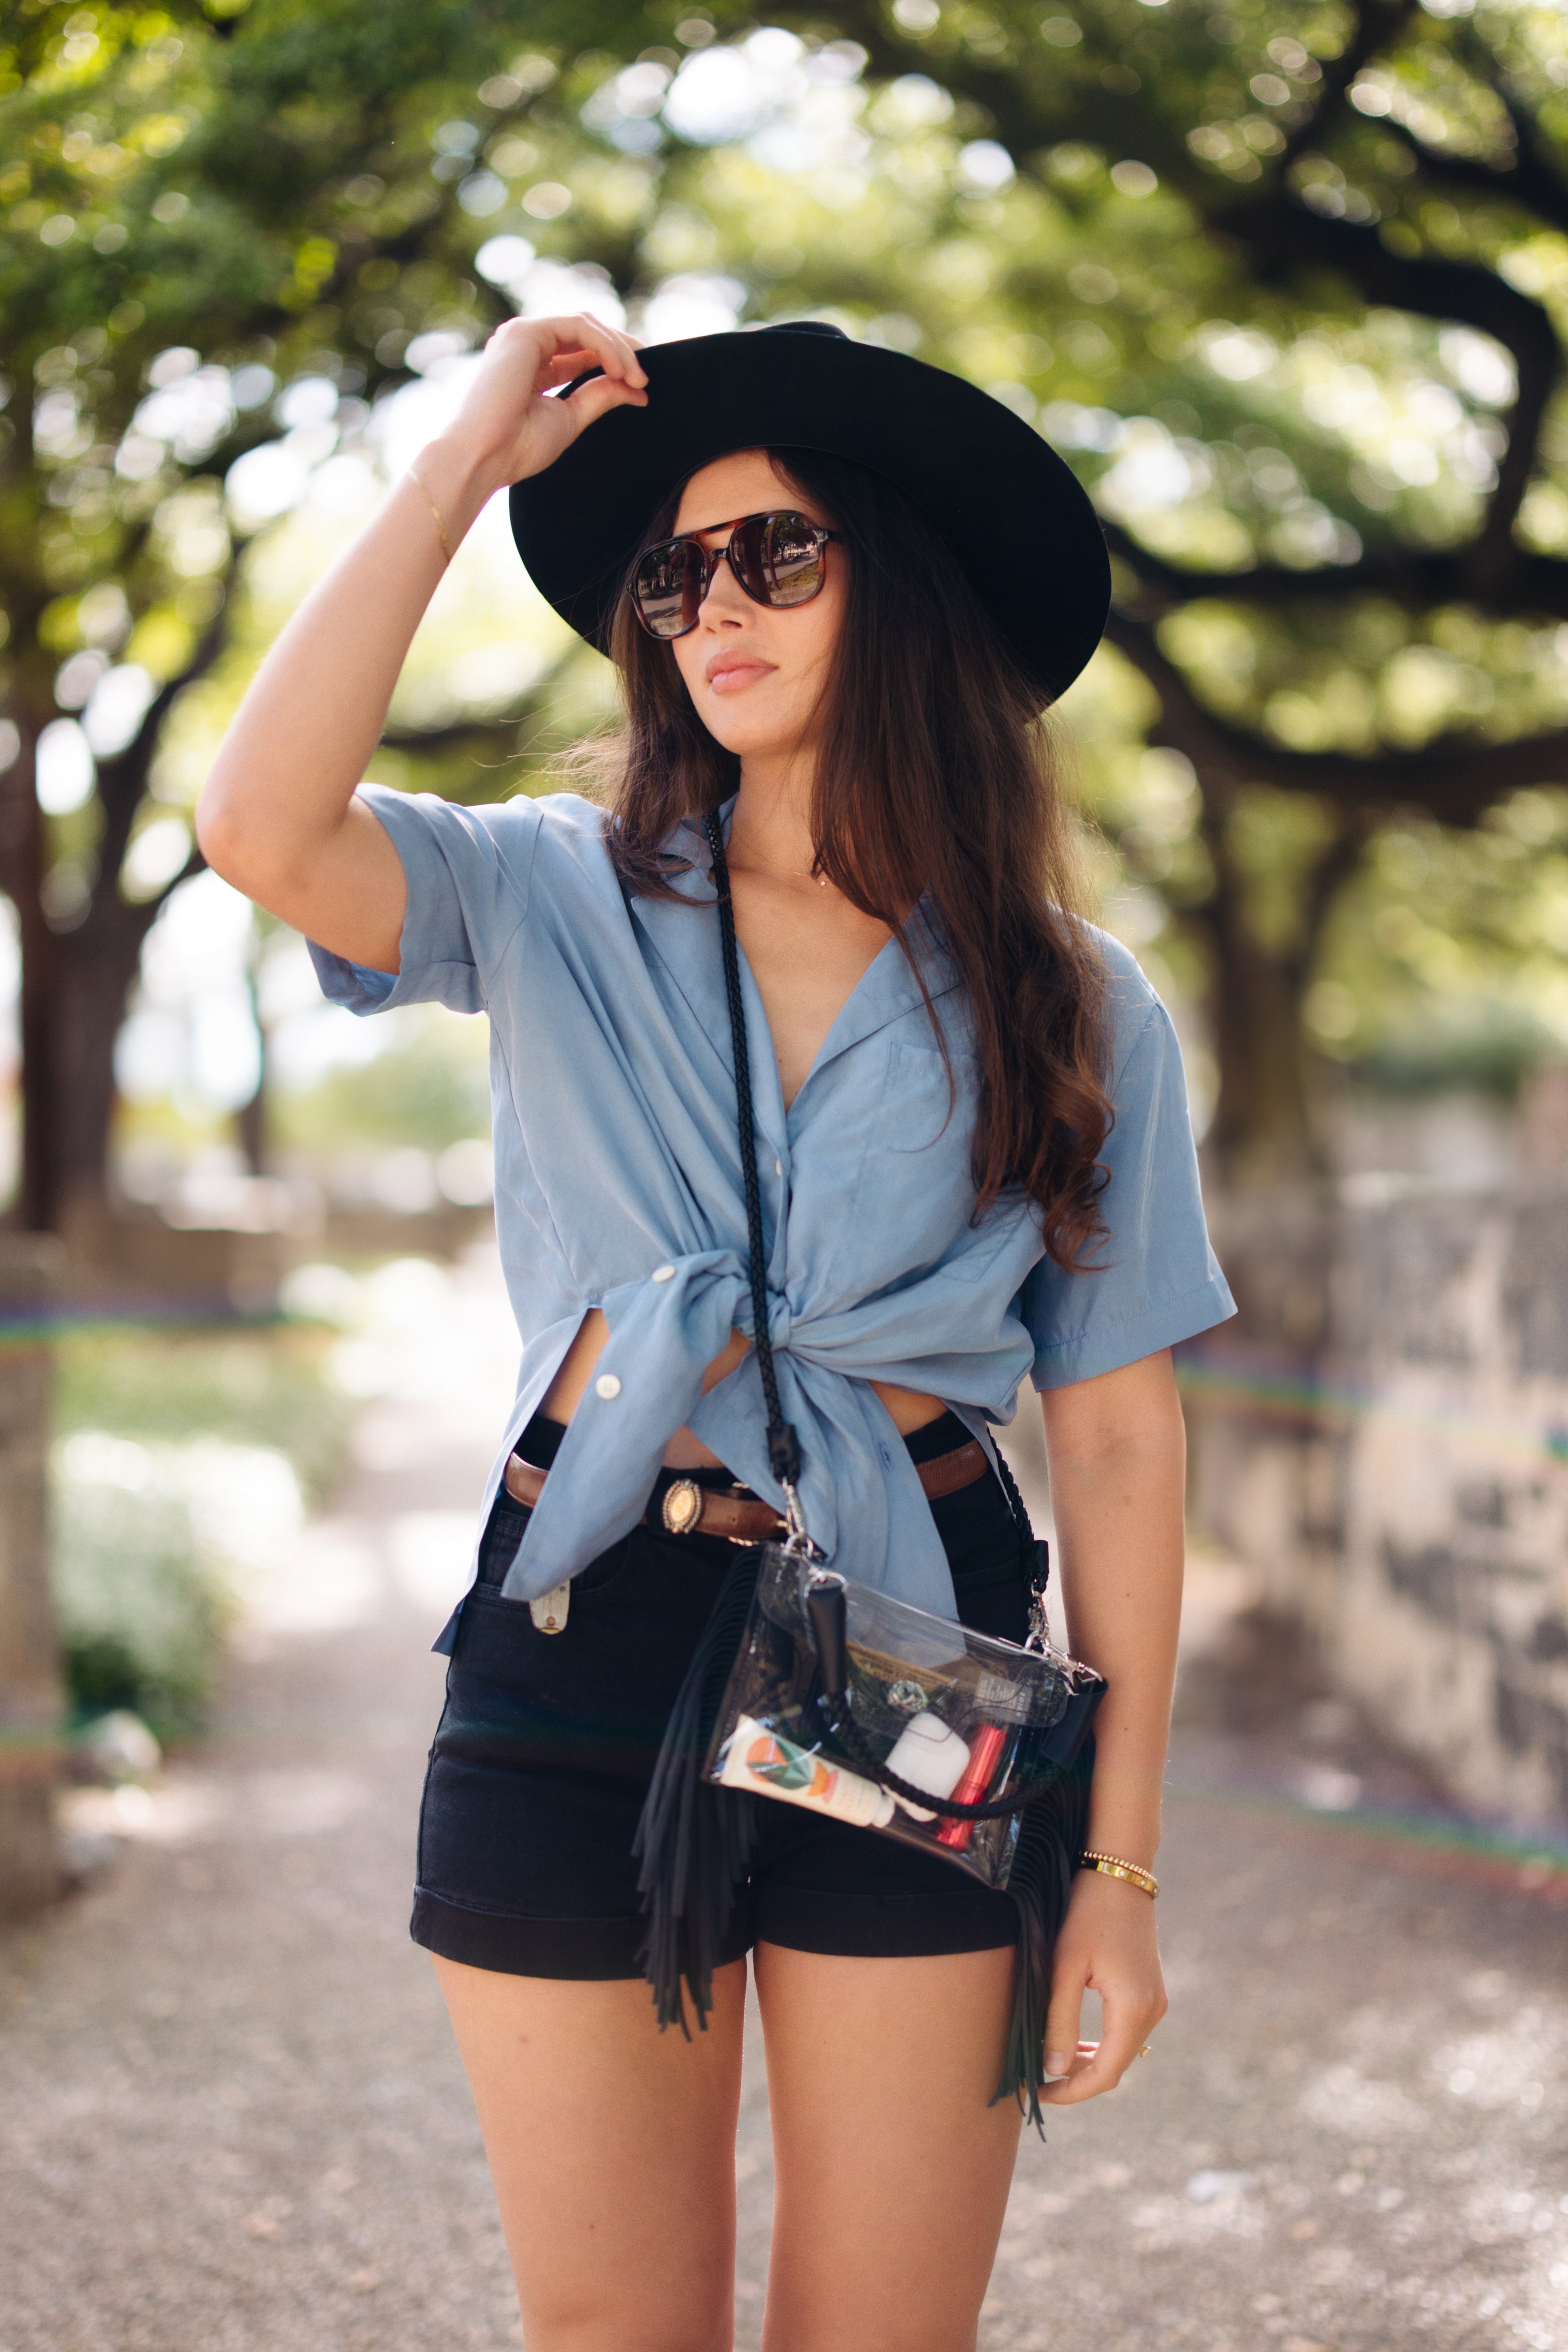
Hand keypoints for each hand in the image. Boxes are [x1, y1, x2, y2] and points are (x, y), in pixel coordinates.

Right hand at [430, 313, 647, 502]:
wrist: (484, 457)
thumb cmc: (518, 447)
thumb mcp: (572, 418)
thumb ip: (601, 396)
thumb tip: (638, 389)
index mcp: (533, 366)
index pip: (582, 350)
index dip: (615, 360)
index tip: (641, 382)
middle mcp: (526, 345)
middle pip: (586, 332)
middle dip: (621, 349)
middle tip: (646, 375)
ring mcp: (524, 335)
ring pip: (586, 326)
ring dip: (617, 349)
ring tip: (637, 378)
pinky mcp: (526, 332)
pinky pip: (578, 327)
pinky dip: (604, 345)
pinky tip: (620, 370)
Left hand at [1038, 1866, 1166, 2105]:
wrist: (1120, 1874)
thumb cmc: (1088, 1914)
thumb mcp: (1065, 1967)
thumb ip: (1060, 2020)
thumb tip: (1055, 2068)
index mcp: (1134, 2009)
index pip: (1105, 2073)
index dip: (1072, 2092)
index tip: (1040, 2095)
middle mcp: (1153, 2012)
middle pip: (1116, 2067)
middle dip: (1078, 2079)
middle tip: (1040, 2082)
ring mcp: (1156, 2002)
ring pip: (1122, 2051)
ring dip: (1090, 2062)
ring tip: (1053, 2063)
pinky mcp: (1151, 1992)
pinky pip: (1127, 2032)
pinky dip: (1102, 2043)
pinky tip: (1077, 2041)